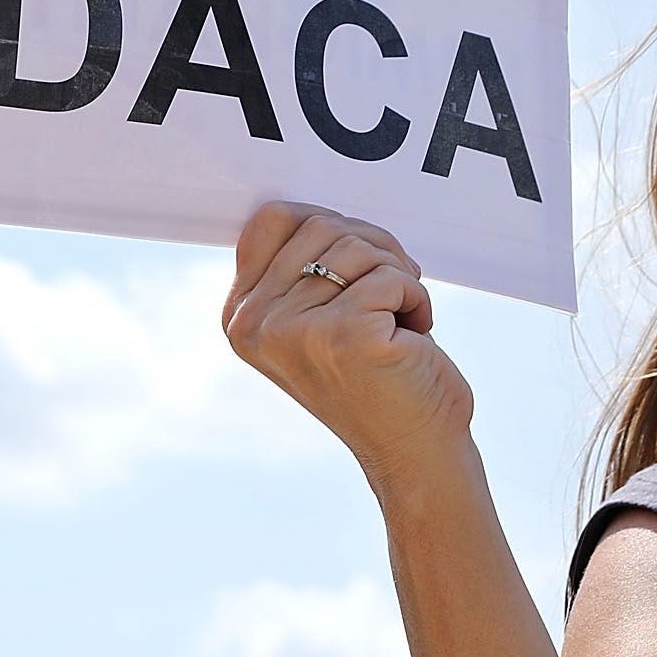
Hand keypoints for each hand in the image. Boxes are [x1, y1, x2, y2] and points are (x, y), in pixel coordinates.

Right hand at [220, 201, 474, 491]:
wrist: (412, 451)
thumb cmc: (377, 376)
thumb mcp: (315, 318)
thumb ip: (298, 268)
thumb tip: (310, 205)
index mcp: (238, 317)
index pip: (272, 218)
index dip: (329, 229)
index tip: (354, 270)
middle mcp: (254, 325)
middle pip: (321, 225)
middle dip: (373, 252)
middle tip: (388, 299)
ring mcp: (293, 331)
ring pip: (360, 247)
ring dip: (398, 279)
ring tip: (396, 323)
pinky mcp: (343, 335)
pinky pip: (394, 275)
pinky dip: (417, 300)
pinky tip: (410, 339)